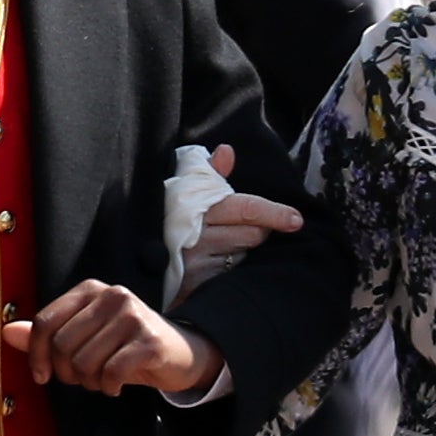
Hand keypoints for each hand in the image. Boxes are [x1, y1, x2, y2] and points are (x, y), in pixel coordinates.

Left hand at [7, 280, 221, 394]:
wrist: (180, 354)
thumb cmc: (126, 346)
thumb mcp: (84, 337)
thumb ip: (47, 335)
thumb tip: (7, 333)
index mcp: (90, 290)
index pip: (45, 322)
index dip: (36, 355)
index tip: (42, 375)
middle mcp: (111, 296)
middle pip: (62, 346)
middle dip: (68, 373)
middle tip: (84, 378)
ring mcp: (132, 316)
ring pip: (85, 363)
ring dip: (90, 382)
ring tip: (103, 379)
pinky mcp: (149, 340)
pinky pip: (111, 373)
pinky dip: (109, 387)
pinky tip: (117, 385)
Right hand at [177, 141, 304, 281]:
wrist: (139, 257)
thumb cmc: (171, 217)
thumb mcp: (184, 190)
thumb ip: (209, 172)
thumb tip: (226, 151)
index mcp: (196, 206)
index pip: (245, 208)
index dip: (273, 213)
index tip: (296, 220)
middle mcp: (196, 236)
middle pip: (254, 234)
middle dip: (258, 230)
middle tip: (240, 226)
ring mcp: (197, 263)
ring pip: (245, 255)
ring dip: (242, 249)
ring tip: (221, 243)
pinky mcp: (198, 284)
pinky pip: (233, 275)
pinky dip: (232, 268)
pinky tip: (216, 261)